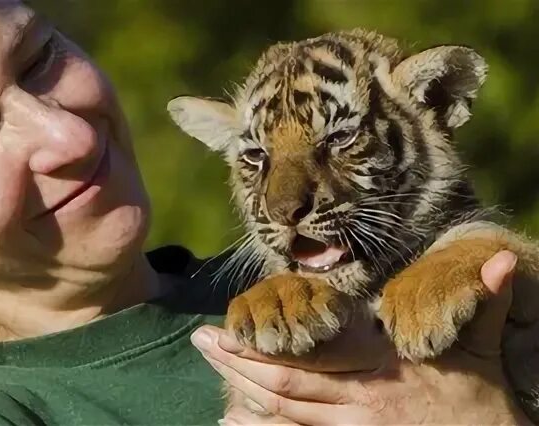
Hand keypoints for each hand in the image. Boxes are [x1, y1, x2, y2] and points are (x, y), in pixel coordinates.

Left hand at [192, 251, 531, 424]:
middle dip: (237, 363)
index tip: (229, 323)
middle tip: (200, 340)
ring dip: (242, 390)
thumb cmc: (480, 397)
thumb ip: (482, 304)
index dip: (265, 345)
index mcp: (380, 374)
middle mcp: (359, 407)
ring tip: (211, 368)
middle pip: (282, 387)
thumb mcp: (481, 349)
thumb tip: (502, 259)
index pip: (309, 361)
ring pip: (283, 414)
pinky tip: (234, 419)